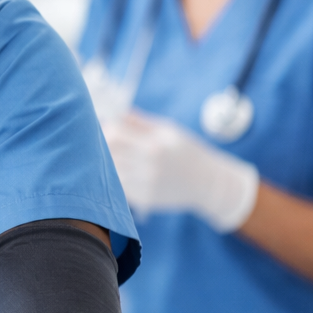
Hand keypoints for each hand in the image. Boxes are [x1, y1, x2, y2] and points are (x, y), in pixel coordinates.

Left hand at [101, 111, 258, 231]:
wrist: (208, 183)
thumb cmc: (187, 151)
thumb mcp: (169, 130)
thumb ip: (140, 122)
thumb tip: (115, 113)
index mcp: (154, 145)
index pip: (114, 136)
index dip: (106, 131)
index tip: (109, 129)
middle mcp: (149, 166)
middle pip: (109, 155)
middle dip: (104, 147)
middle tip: (108, 144)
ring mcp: (146, 185)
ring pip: (111, 172)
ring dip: (110, 164)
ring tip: (120, 158)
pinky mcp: (144, 199)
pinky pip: (120, 187)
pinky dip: (120, 178)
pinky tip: (130, 173)